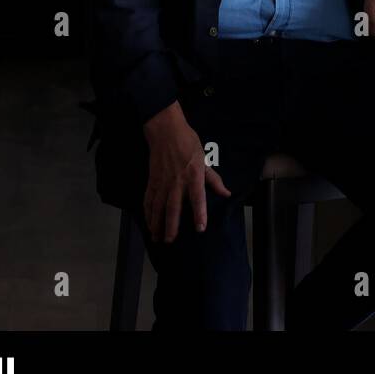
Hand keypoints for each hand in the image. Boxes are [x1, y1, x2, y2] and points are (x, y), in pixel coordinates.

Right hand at [142, 101, 230, 242]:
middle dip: (171, 225)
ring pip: (158, 207)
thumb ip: (214, 180)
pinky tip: (148, 222)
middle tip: (170, 240)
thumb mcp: (204, 160)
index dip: (199, 214)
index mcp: (194, 176)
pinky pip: (148, 199)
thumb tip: (226, 194)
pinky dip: (147, 212)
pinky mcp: (152, 180)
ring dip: (156, 223)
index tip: (200, 228)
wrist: (166, 132)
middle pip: (173, 207)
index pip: (197, 198)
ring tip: (156, 237)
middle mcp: (177, 182)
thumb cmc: (189, 144)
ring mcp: (162, 182)